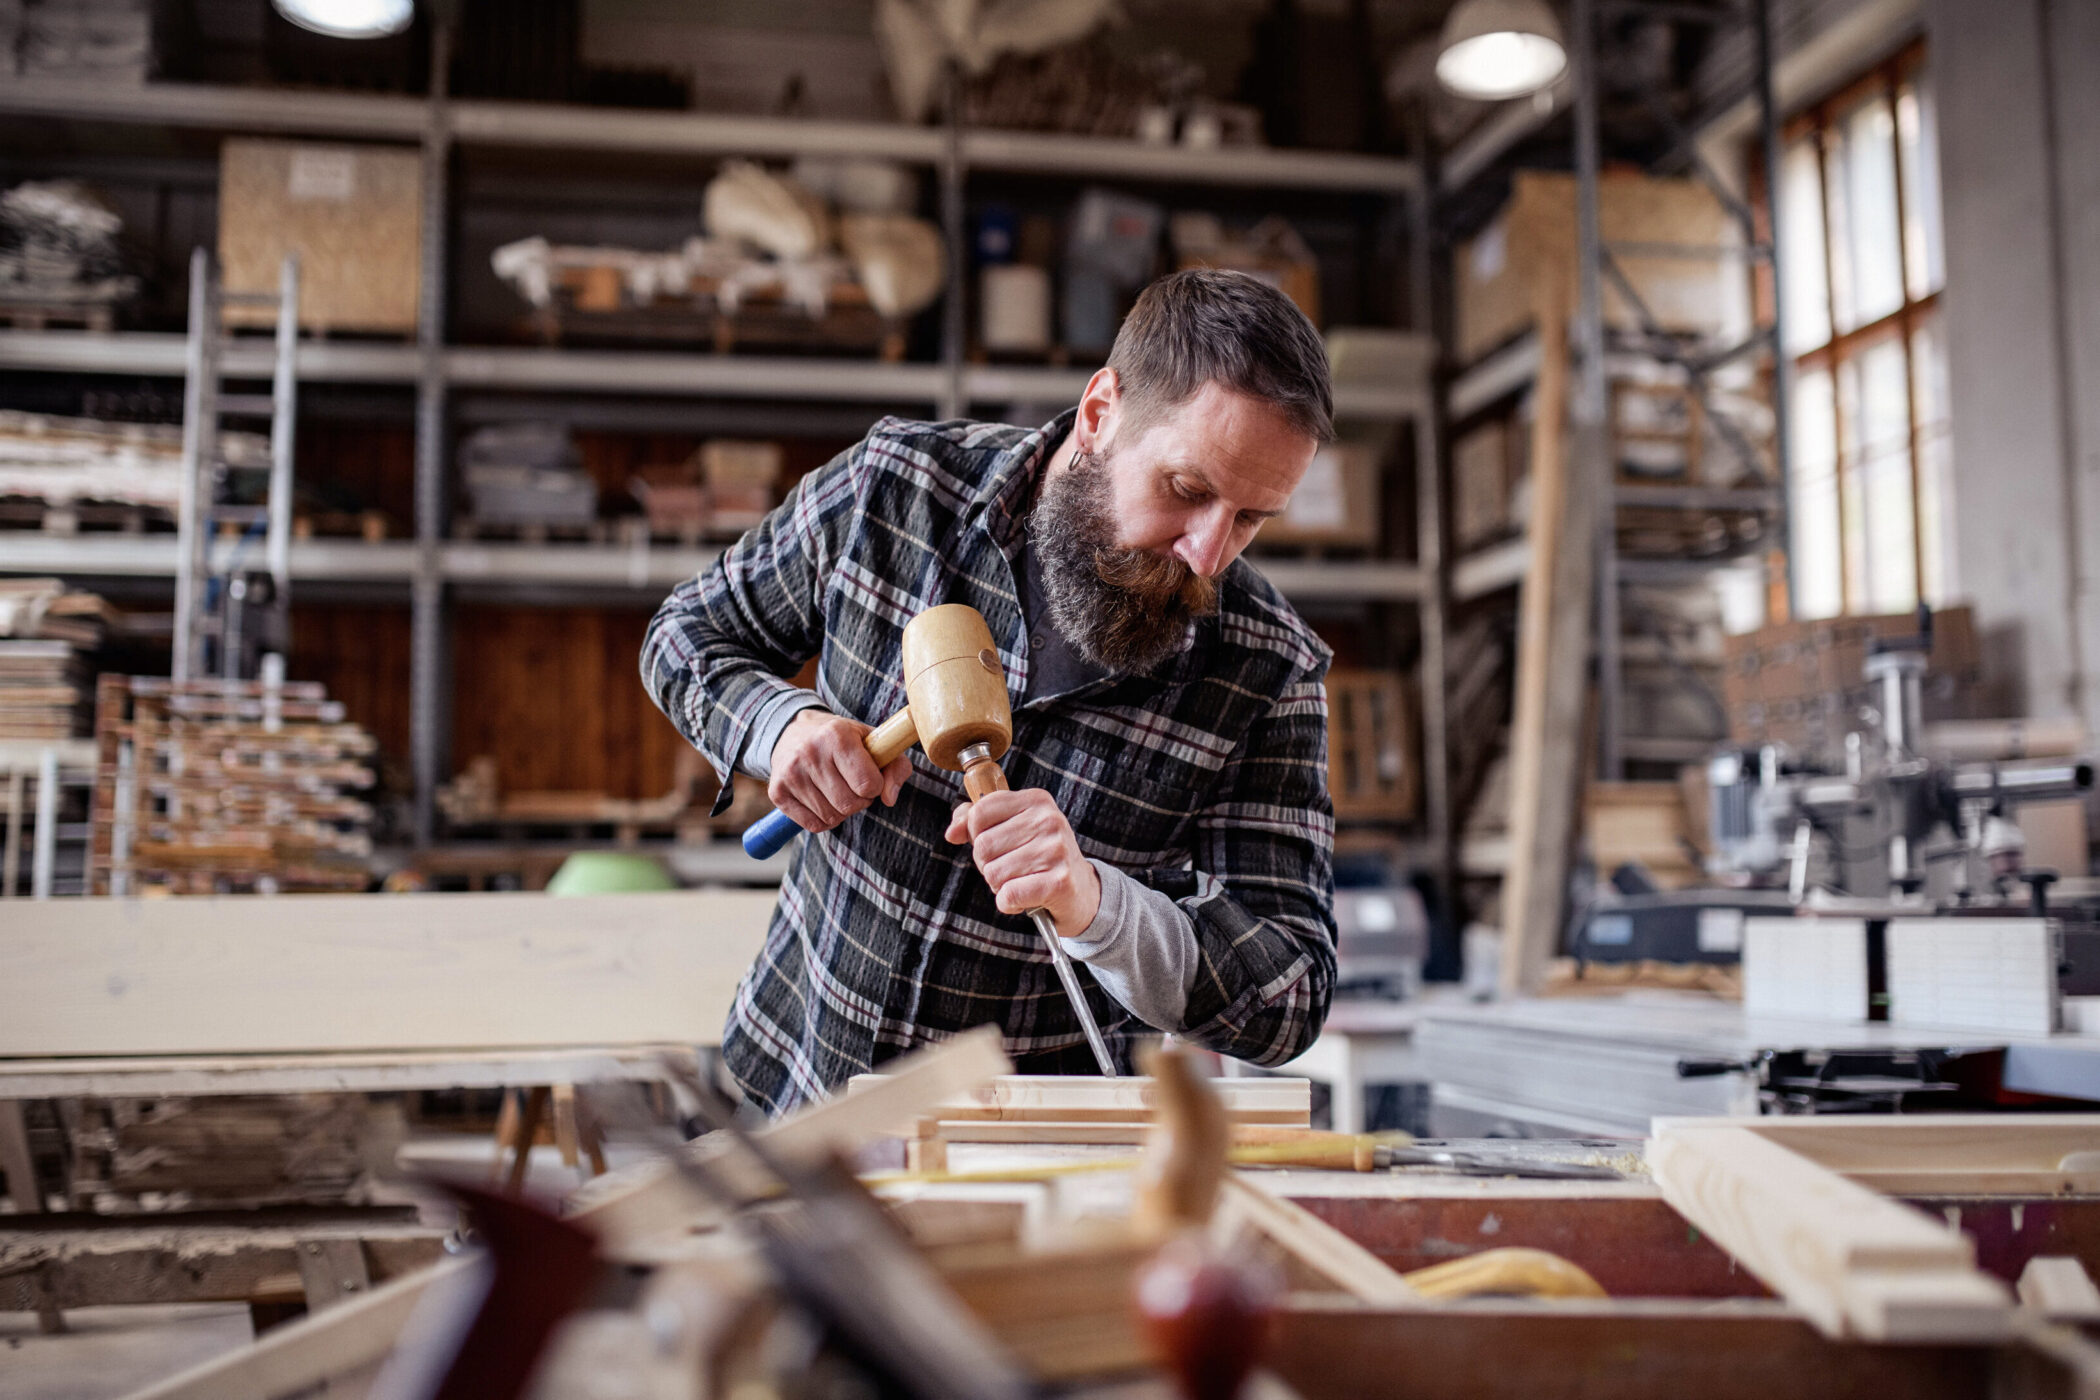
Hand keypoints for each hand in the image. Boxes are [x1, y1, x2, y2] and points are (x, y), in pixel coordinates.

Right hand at [768, 709, 911, 833]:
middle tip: (853, 785)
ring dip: (841, 810)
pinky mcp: (777, 792)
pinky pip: (812, 825)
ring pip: (831, 817)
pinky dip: (823, 819)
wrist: (794, 731)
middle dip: (859, 800)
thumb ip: (896, 768)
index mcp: (836, 735)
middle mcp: (810, 752)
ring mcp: (791, 773)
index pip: (868, 784)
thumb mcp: (874, 743)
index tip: (869, 777)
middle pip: (849, 804)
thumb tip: (889, 799)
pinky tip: (822, 799)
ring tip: (836, 789)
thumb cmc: (843, 740)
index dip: (875, 786)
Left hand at [945, 788, 1101, 936]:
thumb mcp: (1013, 828)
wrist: (1082, 892)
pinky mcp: (1059, 882)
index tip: (997, 844)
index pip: (979, 812)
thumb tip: (952, 832)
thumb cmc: (1040, 857)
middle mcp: (1049, 821)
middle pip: (982, 846)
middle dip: (989, 864)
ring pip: (993, 873)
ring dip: (1001, 886)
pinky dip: (1009, 903)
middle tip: (1013, 868)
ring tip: (1024, 881)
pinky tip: (1026, 898)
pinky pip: (1008, 895)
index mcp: (1036, 800)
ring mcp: (1056, 851)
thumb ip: (976, 821)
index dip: (977, 835)